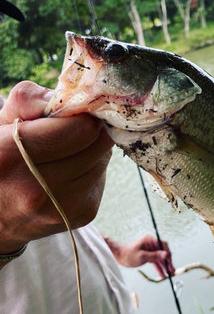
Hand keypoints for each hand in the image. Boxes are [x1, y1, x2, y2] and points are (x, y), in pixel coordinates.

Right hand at [0, 81, 113, 256]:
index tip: (74, 113)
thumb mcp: (1, 122)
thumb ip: (31, 99)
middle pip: (99, 143)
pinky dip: (91, 170)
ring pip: (103, 159)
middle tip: (74, 129)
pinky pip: (101, 178)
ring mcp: (61, 206)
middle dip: (90, 130)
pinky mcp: (81, 215)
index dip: (81, 115)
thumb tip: (71, 98)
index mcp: (11, 155)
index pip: (82, 128)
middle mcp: (36, 187)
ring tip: (66, 153)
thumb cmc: (0, 159)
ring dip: (91, 150)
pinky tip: (69, 172)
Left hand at [103, 233, 174, 278]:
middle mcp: (152, 244)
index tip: (170, 261)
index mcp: (150, 240)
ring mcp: (151, 250)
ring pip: (160, 258)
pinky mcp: (149, 256)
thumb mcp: (142, 256)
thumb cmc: (129, 254)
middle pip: (163, 252)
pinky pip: (156, 262)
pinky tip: (163, 275)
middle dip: (168, 262)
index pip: (163, 244)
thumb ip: (155, 256)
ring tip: (170, 274)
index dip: (168, 252)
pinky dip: (159, 268)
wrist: (119, 257)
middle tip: (172, 270)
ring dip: (165, 266)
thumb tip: (166, 255)